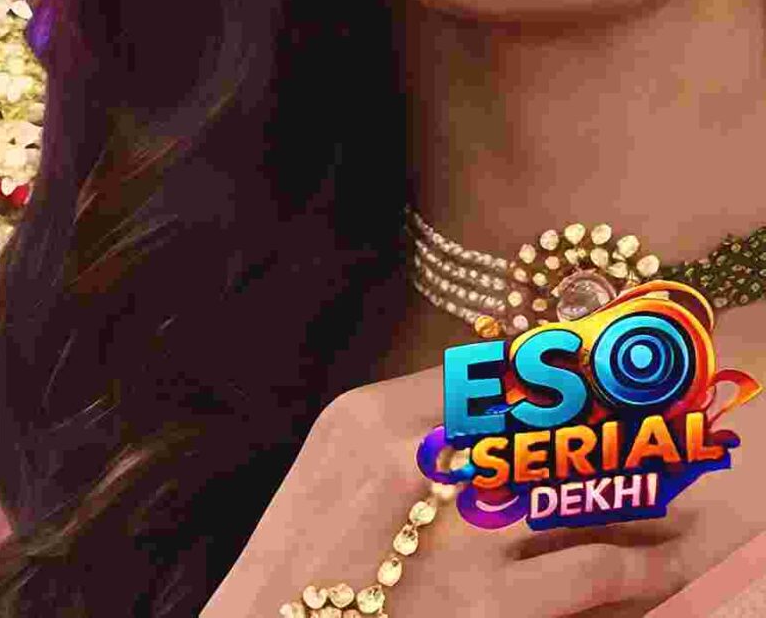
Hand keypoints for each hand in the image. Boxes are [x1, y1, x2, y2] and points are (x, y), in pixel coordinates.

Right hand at [202, 369, 699, 617]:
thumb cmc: (305, 555)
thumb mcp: (337, 464)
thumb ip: (409, 426)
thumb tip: (498, 398)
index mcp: (371, 416)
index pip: (493, 367)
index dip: (560, 366)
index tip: (598, 370)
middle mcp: (417, 459)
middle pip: (547, 417)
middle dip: (603, 423)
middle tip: (638, 431)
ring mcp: (458, 530)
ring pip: (584, 484)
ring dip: (633, 489)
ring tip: (657, 495)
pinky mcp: (491, 601)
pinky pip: (599, 567)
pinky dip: (642, 563)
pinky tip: (657, 562)